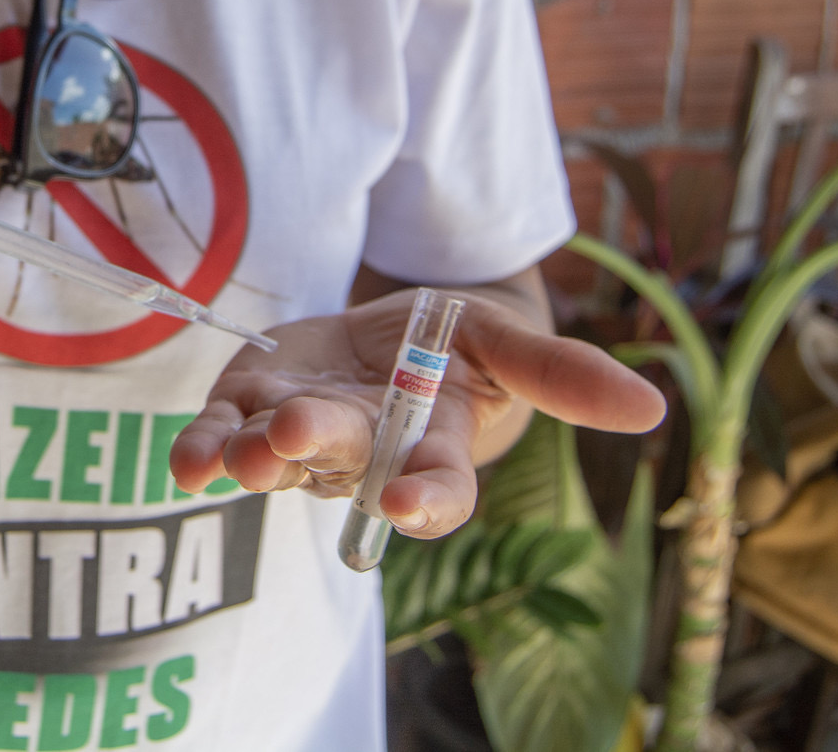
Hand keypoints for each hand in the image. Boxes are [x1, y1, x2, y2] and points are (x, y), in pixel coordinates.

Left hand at [169, 287, 664, 538]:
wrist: (386, 334)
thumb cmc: (454, 348)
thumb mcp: (506, 342)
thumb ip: (564, 375)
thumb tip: (652, 407)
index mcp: (434, 453)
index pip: (435, 493)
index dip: (421, 502)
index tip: (403, 504)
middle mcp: (363, 461)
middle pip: (343, 466)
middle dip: (320, 450)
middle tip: (300, 433)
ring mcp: (301, 443)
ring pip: (276, 461)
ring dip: (255, 456)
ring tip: (246, 445)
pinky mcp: (249, 416)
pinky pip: (220, 446)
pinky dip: (200, 454)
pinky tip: (185, 463)